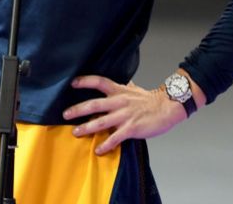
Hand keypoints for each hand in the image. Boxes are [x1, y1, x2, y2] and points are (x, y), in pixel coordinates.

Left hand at [62, 75, 187, 154]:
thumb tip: (118, 81)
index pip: (99, 82)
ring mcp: (125, 116)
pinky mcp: (131, 128)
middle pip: (94, 104)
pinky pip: (115, 138)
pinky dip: (106, 144)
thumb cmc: (150, 100)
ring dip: (87, 128)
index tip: (72, 83)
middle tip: (65, 115)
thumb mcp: (134, 89)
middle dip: (78, 110)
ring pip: (101, 122)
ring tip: (76, 132)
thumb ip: (124, 86)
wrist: (167, 108)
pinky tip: (98, 150)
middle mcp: (119, 102)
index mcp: (119, 90)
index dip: (85, 81)